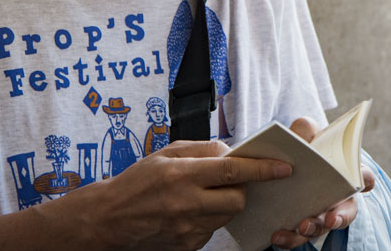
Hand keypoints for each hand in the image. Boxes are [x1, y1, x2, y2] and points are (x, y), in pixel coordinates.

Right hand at [43, 140, 291, 250]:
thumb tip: (232, 152)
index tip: (283, 168)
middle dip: (242, 189)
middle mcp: (186, 204)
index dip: (262, 169)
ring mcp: (187, 230)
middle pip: (237, 199)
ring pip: (227, 216)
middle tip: (229, 181)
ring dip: (225, 204)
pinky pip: (212, 231)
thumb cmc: (136, 182)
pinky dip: (210, 219)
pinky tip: (190, 211)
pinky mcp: (186, 247)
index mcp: (181, 175)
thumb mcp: (166, 153)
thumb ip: (203, 150)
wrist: (107, 219)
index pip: (232, 171)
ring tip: (203, 195)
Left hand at [269, 118, 375, 248]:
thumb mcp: (304, 135)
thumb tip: (304, 133)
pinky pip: (298, 237)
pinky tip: (277, 236)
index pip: (364, 176)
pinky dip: (289, 239)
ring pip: (322, 228)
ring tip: (301, 228)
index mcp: (344, 173)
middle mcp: (338, 198)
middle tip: (329, 219)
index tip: (363, 184)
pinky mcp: (300, 225)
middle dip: (339, 217)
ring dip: (313, 230)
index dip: (366, 180)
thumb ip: (306, 129)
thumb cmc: (302, 149)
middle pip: (346, 212)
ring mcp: (320, 214)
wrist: (278, 165)